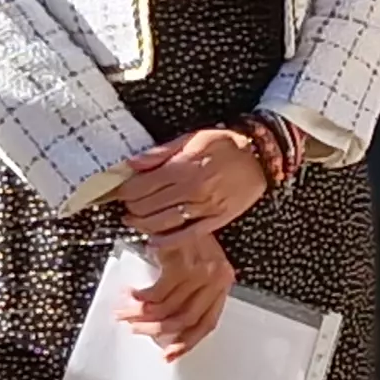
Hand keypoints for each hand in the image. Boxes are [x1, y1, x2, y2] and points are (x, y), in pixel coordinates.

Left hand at [119, 128, 267, 236]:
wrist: (260, 157)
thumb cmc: (226, 145)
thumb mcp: (192, 138)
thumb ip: (162, 152)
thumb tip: (134, 163)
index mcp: (183, 167)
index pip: (143, 185)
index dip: (126, 191)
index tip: (119, 192)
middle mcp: (192, 189)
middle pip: (149, 206)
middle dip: (131, 208)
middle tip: (125, 206)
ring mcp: (204, 207)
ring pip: (163, 222)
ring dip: (142, 225)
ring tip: (133, 221)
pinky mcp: (215, 220)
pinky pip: (187, 234)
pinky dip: (167, 240)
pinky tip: (153, 241)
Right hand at [121, 223, 236, 357]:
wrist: (180, 201)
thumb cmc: (184, 230)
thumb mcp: (194, 261)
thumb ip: (187, 289)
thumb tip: (162, 322)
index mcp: (222, 282)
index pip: (207, 323)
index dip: (187, 342)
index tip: (168, 355)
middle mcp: (216, 279)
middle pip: (185, 321)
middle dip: (154, 330)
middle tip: (133, 327)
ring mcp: (201, 272)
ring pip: (168, 310)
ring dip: (140, 315)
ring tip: (124, 312)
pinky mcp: (183, 263)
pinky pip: (157, 294)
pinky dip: (139, 299)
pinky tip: (129, 294)